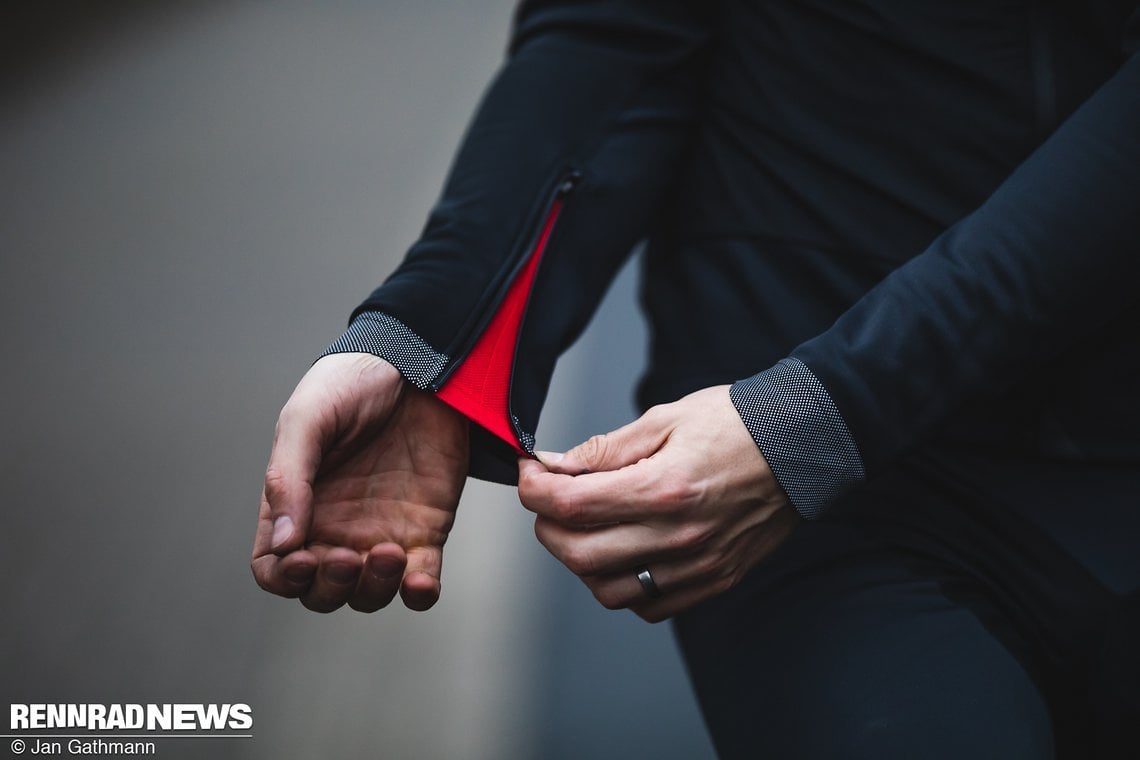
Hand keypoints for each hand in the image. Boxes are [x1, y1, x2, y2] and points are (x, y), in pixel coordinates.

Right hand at [251, 352, 467, 612]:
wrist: (418, 363)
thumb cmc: (352, 383)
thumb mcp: (308, 419)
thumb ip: (288, 476)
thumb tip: (285, 543)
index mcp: (296, 505)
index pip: (275, 567)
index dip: (284, 578)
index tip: (302, 560)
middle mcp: (335, 528)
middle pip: (321, 591)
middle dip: (330, 588)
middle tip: (346, 556)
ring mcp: (380, 532)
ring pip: (368, 593)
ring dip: (374, 589)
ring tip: (389, 551)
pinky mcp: (426, 530)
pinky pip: (420, 580)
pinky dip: (420, 593)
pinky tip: (420, 581)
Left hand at [517, 385, 798, 621]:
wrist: (802, 445)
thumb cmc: (736, 424)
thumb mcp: (665, 418)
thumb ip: (606, 449)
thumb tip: (555, 466)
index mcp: (663, 487)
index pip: (571, 505)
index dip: (535, 489)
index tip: (532, 473)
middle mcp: (678, 534)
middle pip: (578, 554)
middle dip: (547, 525)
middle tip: (551, 499)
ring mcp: (697, 565)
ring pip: (607, 590)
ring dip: (582, 562)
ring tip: (589, 528)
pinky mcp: (713, 580)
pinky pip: (649, 605)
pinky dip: (624, 585)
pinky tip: (626, 552)